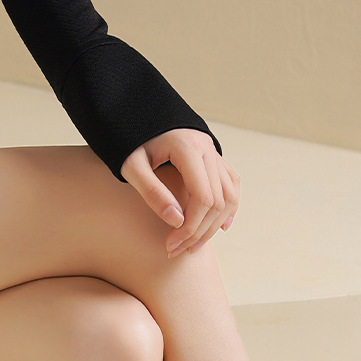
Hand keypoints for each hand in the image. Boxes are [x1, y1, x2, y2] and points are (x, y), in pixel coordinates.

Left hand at [120, 129, 239, 258]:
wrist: (135, 110)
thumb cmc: (129, 139)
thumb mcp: (131, 165)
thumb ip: (151, 192)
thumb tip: (176, 221)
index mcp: (188, 147)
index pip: (203, 198)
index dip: (190, 227)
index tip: (170, 244)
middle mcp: (207, 148)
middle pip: (218, 202)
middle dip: (199, 232)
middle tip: (177, 250)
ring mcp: (214, 152)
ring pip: (229, 196)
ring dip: (214, 225)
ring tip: (193, 245)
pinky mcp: (214, 157)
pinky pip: (231, 185)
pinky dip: (229, 207)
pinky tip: (220, 226)